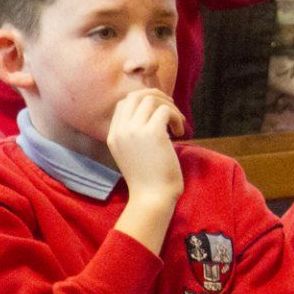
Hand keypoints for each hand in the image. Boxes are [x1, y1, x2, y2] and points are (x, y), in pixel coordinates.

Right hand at [106, 88, 183, 252]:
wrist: (152, 197)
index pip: (124, 103)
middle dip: (157, 96)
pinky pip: (166, 110)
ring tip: (177, 123)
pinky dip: (177, 117)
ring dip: (169, 107)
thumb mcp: (133, 153)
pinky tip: (180, 133)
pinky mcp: (153, 133)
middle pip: (136, 95)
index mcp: (113, 135)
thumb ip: (135, 134)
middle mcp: (121, 130)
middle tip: (171, 109)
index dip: (143, 101)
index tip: (159, 110)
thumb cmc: (148, 179)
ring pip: (152, 99)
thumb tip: (155, 114)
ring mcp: (134, 130)